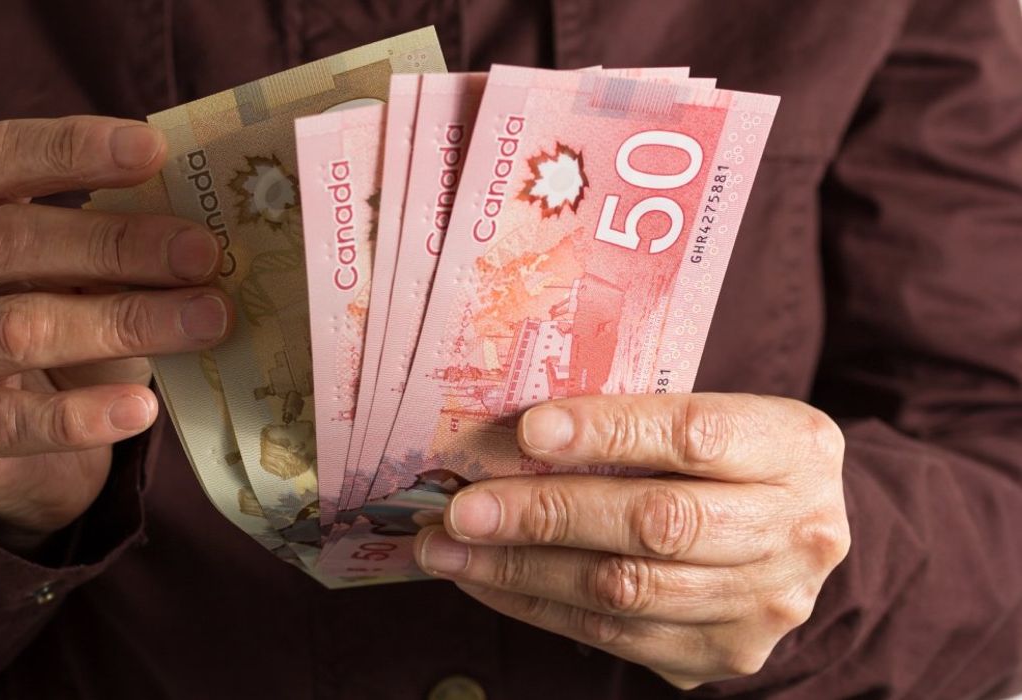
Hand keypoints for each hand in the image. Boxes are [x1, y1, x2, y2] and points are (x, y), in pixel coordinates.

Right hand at [0, 116, 230, 551]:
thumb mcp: (69, 276)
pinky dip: (81, 416)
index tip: (155, 149)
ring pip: (11, 329)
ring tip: (206, 322)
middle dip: (116, 244)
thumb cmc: (45, 330)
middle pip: (5, 242)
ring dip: (120, 322)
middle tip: (204, 254)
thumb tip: (208, 232)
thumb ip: (113, 245)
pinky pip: (9, 422)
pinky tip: (142, 409)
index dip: (71, 148)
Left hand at [414, 393, 849, 688]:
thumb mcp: (713, 415)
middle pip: (657, 524)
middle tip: (463, 507)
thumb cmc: (729, 457)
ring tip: (447, 548)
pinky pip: (612, 635)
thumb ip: (636, 417)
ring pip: (625, 589)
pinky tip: (483, 580)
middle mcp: (798, 531)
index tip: (528, 430)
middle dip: (546, 513)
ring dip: (521, 569)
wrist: (796, 533)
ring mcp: (765, 604)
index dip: (608, 433)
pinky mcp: (724, 654)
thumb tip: (510, 430)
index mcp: (796, 447)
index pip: (694, 436)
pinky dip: (536, 605)